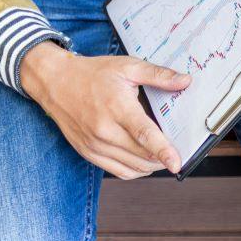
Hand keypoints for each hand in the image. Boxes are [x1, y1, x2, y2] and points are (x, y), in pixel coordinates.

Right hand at [20, 42, 189, 178]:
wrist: (54, 81)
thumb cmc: (93, 74)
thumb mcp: (128, 67)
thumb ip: (158, 75)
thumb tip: (186, 81)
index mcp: (117, 108)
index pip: (144, 135)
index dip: (163, 151)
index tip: (177, 163)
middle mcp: (104, 130)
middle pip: (142, 155)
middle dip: (165, 157)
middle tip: (178, 151)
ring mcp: (94, 144)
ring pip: (133, 167)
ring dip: (153, 166)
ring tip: (163, 155)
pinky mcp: (87, 152)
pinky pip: (119, 172)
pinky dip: (136, 170)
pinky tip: (144, 160)